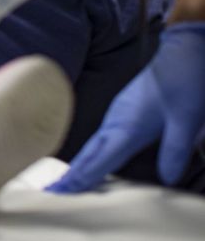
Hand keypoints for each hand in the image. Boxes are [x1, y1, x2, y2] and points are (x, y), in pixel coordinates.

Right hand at [49, 21, 204, 192]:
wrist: (184, 48)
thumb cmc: (185, 80)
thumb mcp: (187, 119)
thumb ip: (175, 151)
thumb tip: (166, 180)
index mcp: (128, 126)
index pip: (100, 159)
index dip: (81, 177)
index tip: (59, 192)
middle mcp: (118, 121)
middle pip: (90, 153)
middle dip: (73, 173)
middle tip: (53, 191)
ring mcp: (119, 113)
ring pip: (96, 144)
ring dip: (82, 163)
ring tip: (70, 181)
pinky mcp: (126, 110)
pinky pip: (104, 136)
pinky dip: (95, 152)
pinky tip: (97, 157)